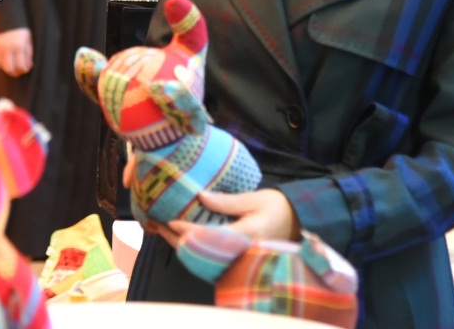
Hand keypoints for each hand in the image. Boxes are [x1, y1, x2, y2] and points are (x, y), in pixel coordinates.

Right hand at [0, 28, 32, 76]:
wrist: (9, 18)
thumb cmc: (21, 29)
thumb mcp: (28, 40)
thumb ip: (28, 54)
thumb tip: (28, 66)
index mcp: (18, 46)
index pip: (20, 65)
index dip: (24, 70)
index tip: (27, 68)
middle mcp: (7, 48)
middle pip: (9, 69)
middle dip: (16, 73)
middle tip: (20, 71)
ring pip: (2, 66)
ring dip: (9, 69)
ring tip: (14, 67)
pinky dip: (2, 64)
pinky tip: (8, 62)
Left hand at [158, 189, 299, 248]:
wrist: (297, 221)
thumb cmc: (277, 206)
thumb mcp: (253, 199)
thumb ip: (226, 202)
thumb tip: (200, 196)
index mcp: (245, 236)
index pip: (209, 237)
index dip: (186, 230)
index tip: (169, 221)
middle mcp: (239, 251)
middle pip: (200, 252)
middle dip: (176, 240)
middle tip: (156, 224)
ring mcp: (237, 257)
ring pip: (202, 257)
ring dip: (181, 244)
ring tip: (161, 229)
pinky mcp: (235, 257)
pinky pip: (209, 256)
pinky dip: (192, 247)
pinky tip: (179, 236)